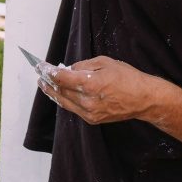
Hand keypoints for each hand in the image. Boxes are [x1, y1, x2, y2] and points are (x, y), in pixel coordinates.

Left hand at [37, 56, 155, 124]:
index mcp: (90, 83)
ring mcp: (89, 112)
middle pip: (60, 91)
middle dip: (48, 81)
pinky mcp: (92, 119)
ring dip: (53, 92)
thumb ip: (84, 66)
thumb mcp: (105, 62)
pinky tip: (60, 94)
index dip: (48, 71)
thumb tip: (69, 69)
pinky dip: (64, 100)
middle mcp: (87, 101)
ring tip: (44, 84)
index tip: (40, 66)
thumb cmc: (127, 77)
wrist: (142, 99)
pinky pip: (73, 108)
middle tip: (40, 73)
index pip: (62, 77)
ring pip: (64, 102)